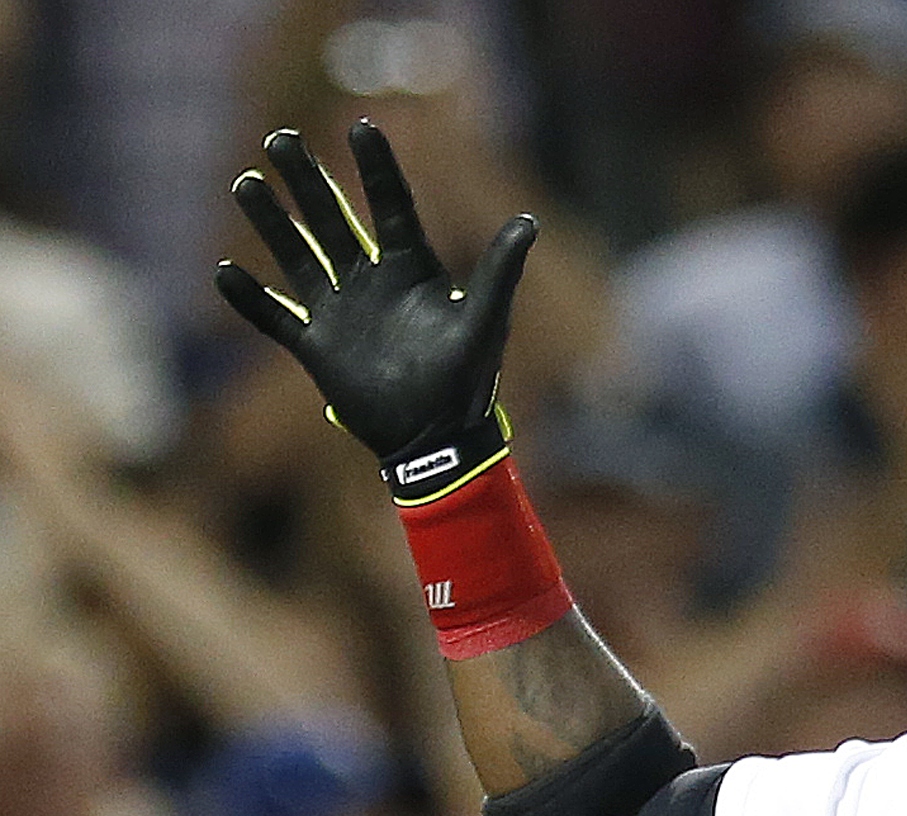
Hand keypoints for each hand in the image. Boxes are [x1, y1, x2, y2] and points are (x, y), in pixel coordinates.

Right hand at [215, 121, 536, 502]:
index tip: (362, 125)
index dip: (376, 169)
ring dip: (272, 223)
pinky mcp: (317, 350)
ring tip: (246, 182)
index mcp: (412, 271)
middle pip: (333, 220)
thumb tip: (527, 221)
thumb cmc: (467, 383)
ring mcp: (341, 314)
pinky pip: (277, 319)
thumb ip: (498, 273)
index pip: (390, 207)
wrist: (437, 442)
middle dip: (307, 180)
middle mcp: (371, 284)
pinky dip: (250, 300)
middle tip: (280, 138)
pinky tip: (223, 271)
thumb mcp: (484, 323)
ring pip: (298, 257)